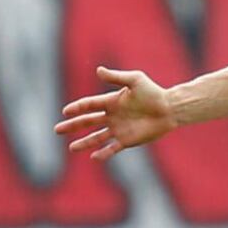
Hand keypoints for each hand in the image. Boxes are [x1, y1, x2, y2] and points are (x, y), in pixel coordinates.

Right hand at [54, 66, 176, 160]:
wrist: (170, 109)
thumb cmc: (153, 92)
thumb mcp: (135, 80)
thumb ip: (116, 77)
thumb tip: (97, 70)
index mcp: (112, 101)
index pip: (90, 105)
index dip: (77, 108)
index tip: (65, 111)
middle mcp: (113, 116)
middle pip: (88, 121)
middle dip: (73, 125)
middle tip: (57, 129)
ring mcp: (119, 129)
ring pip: (97, 137)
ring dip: (84, 142)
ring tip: (71, 148)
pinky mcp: (127, 140)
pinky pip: (112, 148)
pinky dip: (103, 153)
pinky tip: (94, 157)